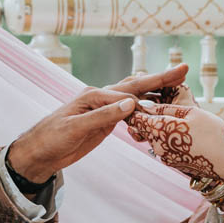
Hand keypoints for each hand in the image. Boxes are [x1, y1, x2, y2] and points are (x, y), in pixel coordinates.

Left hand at [7, 65, 187, 182]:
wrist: (39, 153)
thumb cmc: (52, 138)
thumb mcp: (76, 128)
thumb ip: (103, 116)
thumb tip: (131, 104)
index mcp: (94, 95)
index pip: (128, 92)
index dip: (151, 89)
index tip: (172, 87)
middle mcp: (101, 97)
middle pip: (136, 86)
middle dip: (160, 78)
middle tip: (184, 70)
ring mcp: (104, 108)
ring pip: (135, 96)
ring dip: (156, 90)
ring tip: (178, 83)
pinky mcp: (105, 122)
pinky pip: (130, 111)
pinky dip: (146, 107)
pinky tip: (158, 107)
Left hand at [125, 103, 223, 188]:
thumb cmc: (213, 133)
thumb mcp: (190, 113)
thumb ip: (165, 109)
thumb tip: (145, 104)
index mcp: (160, 130)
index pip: (136, 117)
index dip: (137, 106)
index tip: (146, 96)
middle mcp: (157, 146)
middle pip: (142, 127)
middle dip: (147, 114)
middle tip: (163, 103)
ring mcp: (164, 156)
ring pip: (153, 135)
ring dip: (158, 125)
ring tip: (176, 115)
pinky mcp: (171, 161)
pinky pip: (162, 144)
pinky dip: (167, 135)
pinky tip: (183, 130)